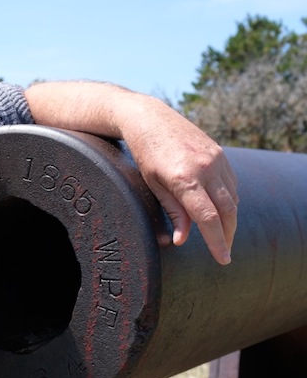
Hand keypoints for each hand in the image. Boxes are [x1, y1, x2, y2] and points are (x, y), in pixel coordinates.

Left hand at [24, 81, 238, 264]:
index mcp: (185, 179)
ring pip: (233, 198)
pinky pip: (231, 183)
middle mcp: (206, 168)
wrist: (149, 118)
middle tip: (224, 252)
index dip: (217, 242)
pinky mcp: (220, 153)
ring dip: (230, 219)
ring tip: (222, 235)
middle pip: (227, 211)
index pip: (208, 218)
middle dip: (228, 235)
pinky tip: (221, 209)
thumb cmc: (144, 154)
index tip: (223, 259)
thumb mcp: (152, 185)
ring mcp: (216, 159)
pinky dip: (229, 200)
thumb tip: (182, 240)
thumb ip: (172, 212)